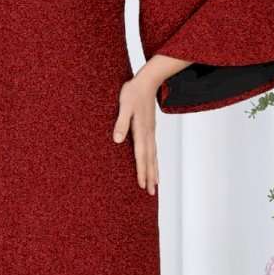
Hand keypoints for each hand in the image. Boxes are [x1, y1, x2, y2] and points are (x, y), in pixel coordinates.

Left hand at [113, 71, 159, 194]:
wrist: (148, 81)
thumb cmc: (133, 92)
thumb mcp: (124, 105)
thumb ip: (121, 122)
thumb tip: (117, 140)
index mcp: (141, 130)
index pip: (141, 155)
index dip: (141, 171)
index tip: (142, 185)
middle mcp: (148, 134)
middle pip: (150, 160)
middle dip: (150, 177)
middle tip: (151, 193)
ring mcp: (151, 132)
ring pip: (153, 156)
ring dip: (154, 171)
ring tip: (156, 185)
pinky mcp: (150, 129)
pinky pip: (153, 149)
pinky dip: (154, 160)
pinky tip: (154, 164)